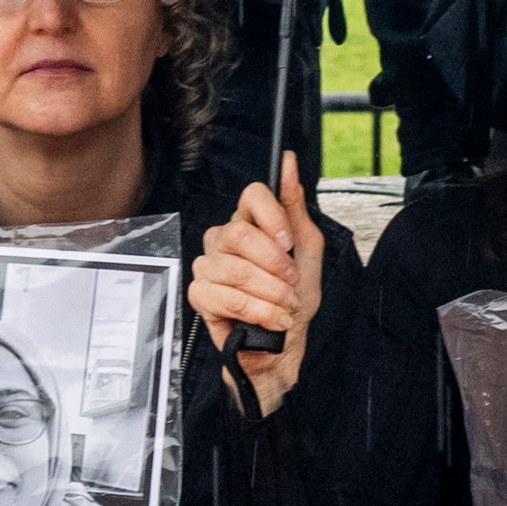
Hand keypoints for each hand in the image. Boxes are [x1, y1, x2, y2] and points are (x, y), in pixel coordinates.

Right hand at [190, 151, 324, 416]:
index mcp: (250, 223)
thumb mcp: (307, 248)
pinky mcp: (199, 296)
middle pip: (239, 233)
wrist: (285, 343)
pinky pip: (223, 296)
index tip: (288, 242)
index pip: (251, 195)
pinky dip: (255, 310)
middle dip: (275, 264)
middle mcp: (223, 239)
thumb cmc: (295, 296)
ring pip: (235, 269)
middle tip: (291, 282)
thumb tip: (289, 162)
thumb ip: (295, 206)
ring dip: (271, 293)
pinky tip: (269, 318)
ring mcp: (207, 266)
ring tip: (284, 306)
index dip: (272, 217)